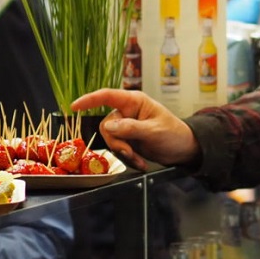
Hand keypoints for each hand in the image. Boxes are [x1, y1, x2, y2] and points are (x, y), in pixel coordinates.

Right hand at [71, 88, 199, 170]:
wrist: (185, 149)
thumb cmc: (174, 134)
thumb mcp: (154, 131)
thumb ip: (131, 128)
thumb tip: (108, 126)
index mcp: (134, 101)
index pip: (107, 96)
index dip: (89, 100)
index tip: (74, 107)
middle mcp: (128, 112)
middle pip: (106, 124)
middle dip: (116, 142)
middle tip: (130, 153)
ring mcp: (127, 126)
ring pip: (111, 139)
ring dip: (123, 152)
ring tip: (139, 160)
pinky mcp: (129, 139)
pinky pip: (118, 148)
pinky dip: (128, 158)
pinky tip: (140, 162)